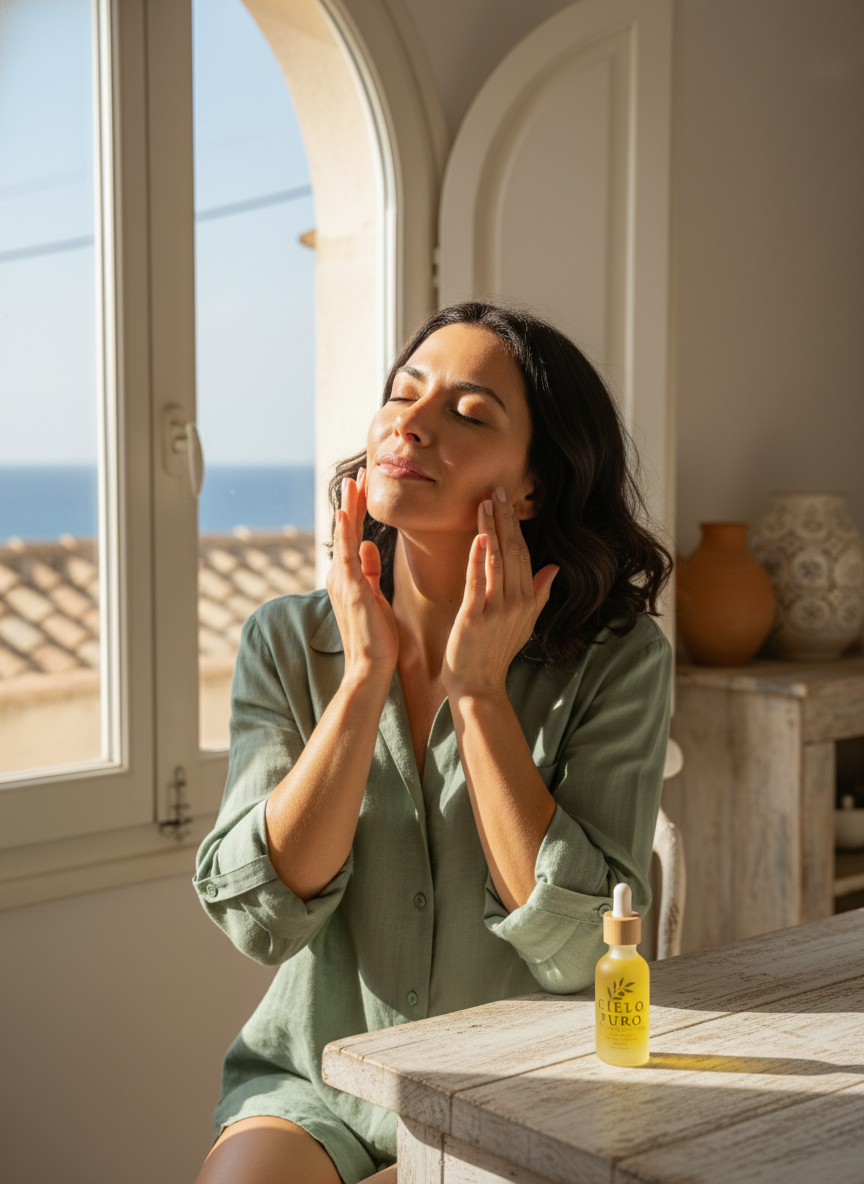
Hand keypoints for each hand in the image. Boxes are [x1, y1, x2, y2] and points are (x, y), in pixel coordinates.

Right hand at [326, 468, 398, 682]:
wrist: (371, 667)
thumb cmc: (376, 636)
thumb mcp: (374, 596)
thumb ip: (368, 570)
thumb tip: (368, 545)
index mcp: (348, 576)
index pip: (353, 534)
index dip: (358, 508)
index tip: (365, 484)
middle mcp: (341, 575)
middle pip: (346, 529)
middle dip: (352, 500)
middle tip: (360, 471)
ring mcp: (343, 581)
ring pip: (344, 536)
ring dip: (348, 507)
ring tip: (353, 480)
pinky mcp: (349, 589)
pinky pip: (346, 554)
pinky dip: (346, 531)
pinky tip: (347, 512)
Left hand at [442, 487, 558, 700]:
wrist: (479, 686)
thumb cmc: (497, 654)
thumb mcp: (526, 623)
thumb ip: (539, 594)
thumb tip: (554, 567)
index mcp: (528, 600)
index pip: (525, 554)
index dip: (517, 526)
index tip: (509, 501)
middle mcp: (516, 602)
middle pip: (513, 552)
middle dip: (505, 519)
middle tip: (497, 490)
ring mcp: (496, 609)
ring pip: (497, 560)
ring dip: (491, 529)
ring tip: (485, 503)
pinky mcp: (475, 616)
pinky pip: (478, 581)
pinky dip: (478, 557)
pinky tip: (479, 537)